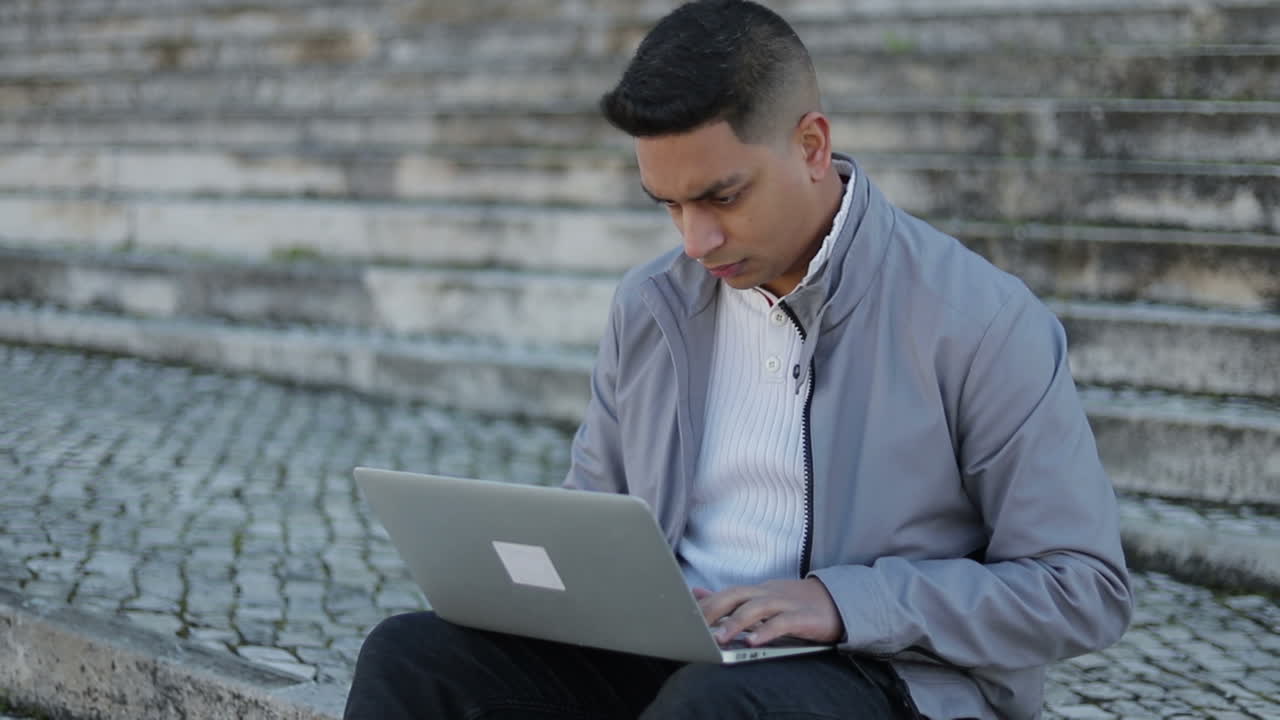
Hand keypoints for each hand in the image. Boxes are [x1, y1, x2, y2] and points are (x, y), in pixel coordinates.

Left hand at [692, 577, 843, 646]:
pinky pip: (782, 623)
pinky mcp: (802, 617)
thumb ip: (729, 599)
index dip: (705, 604)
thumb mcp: (760, 599)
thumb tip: (697, 593)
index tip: (683, 616)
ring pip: (756, 608)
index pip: (725, 594)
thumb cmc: (794, 604)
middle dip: (714, 610)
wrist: (837, 602)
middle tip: (695, 626)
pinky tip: (754, 641)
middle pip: (736, 595)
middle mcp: (767, 594)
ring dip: (736, 622)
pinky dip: (766, 631)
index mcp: (756, 591)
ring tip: (720, 638)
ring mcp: (785, 604)